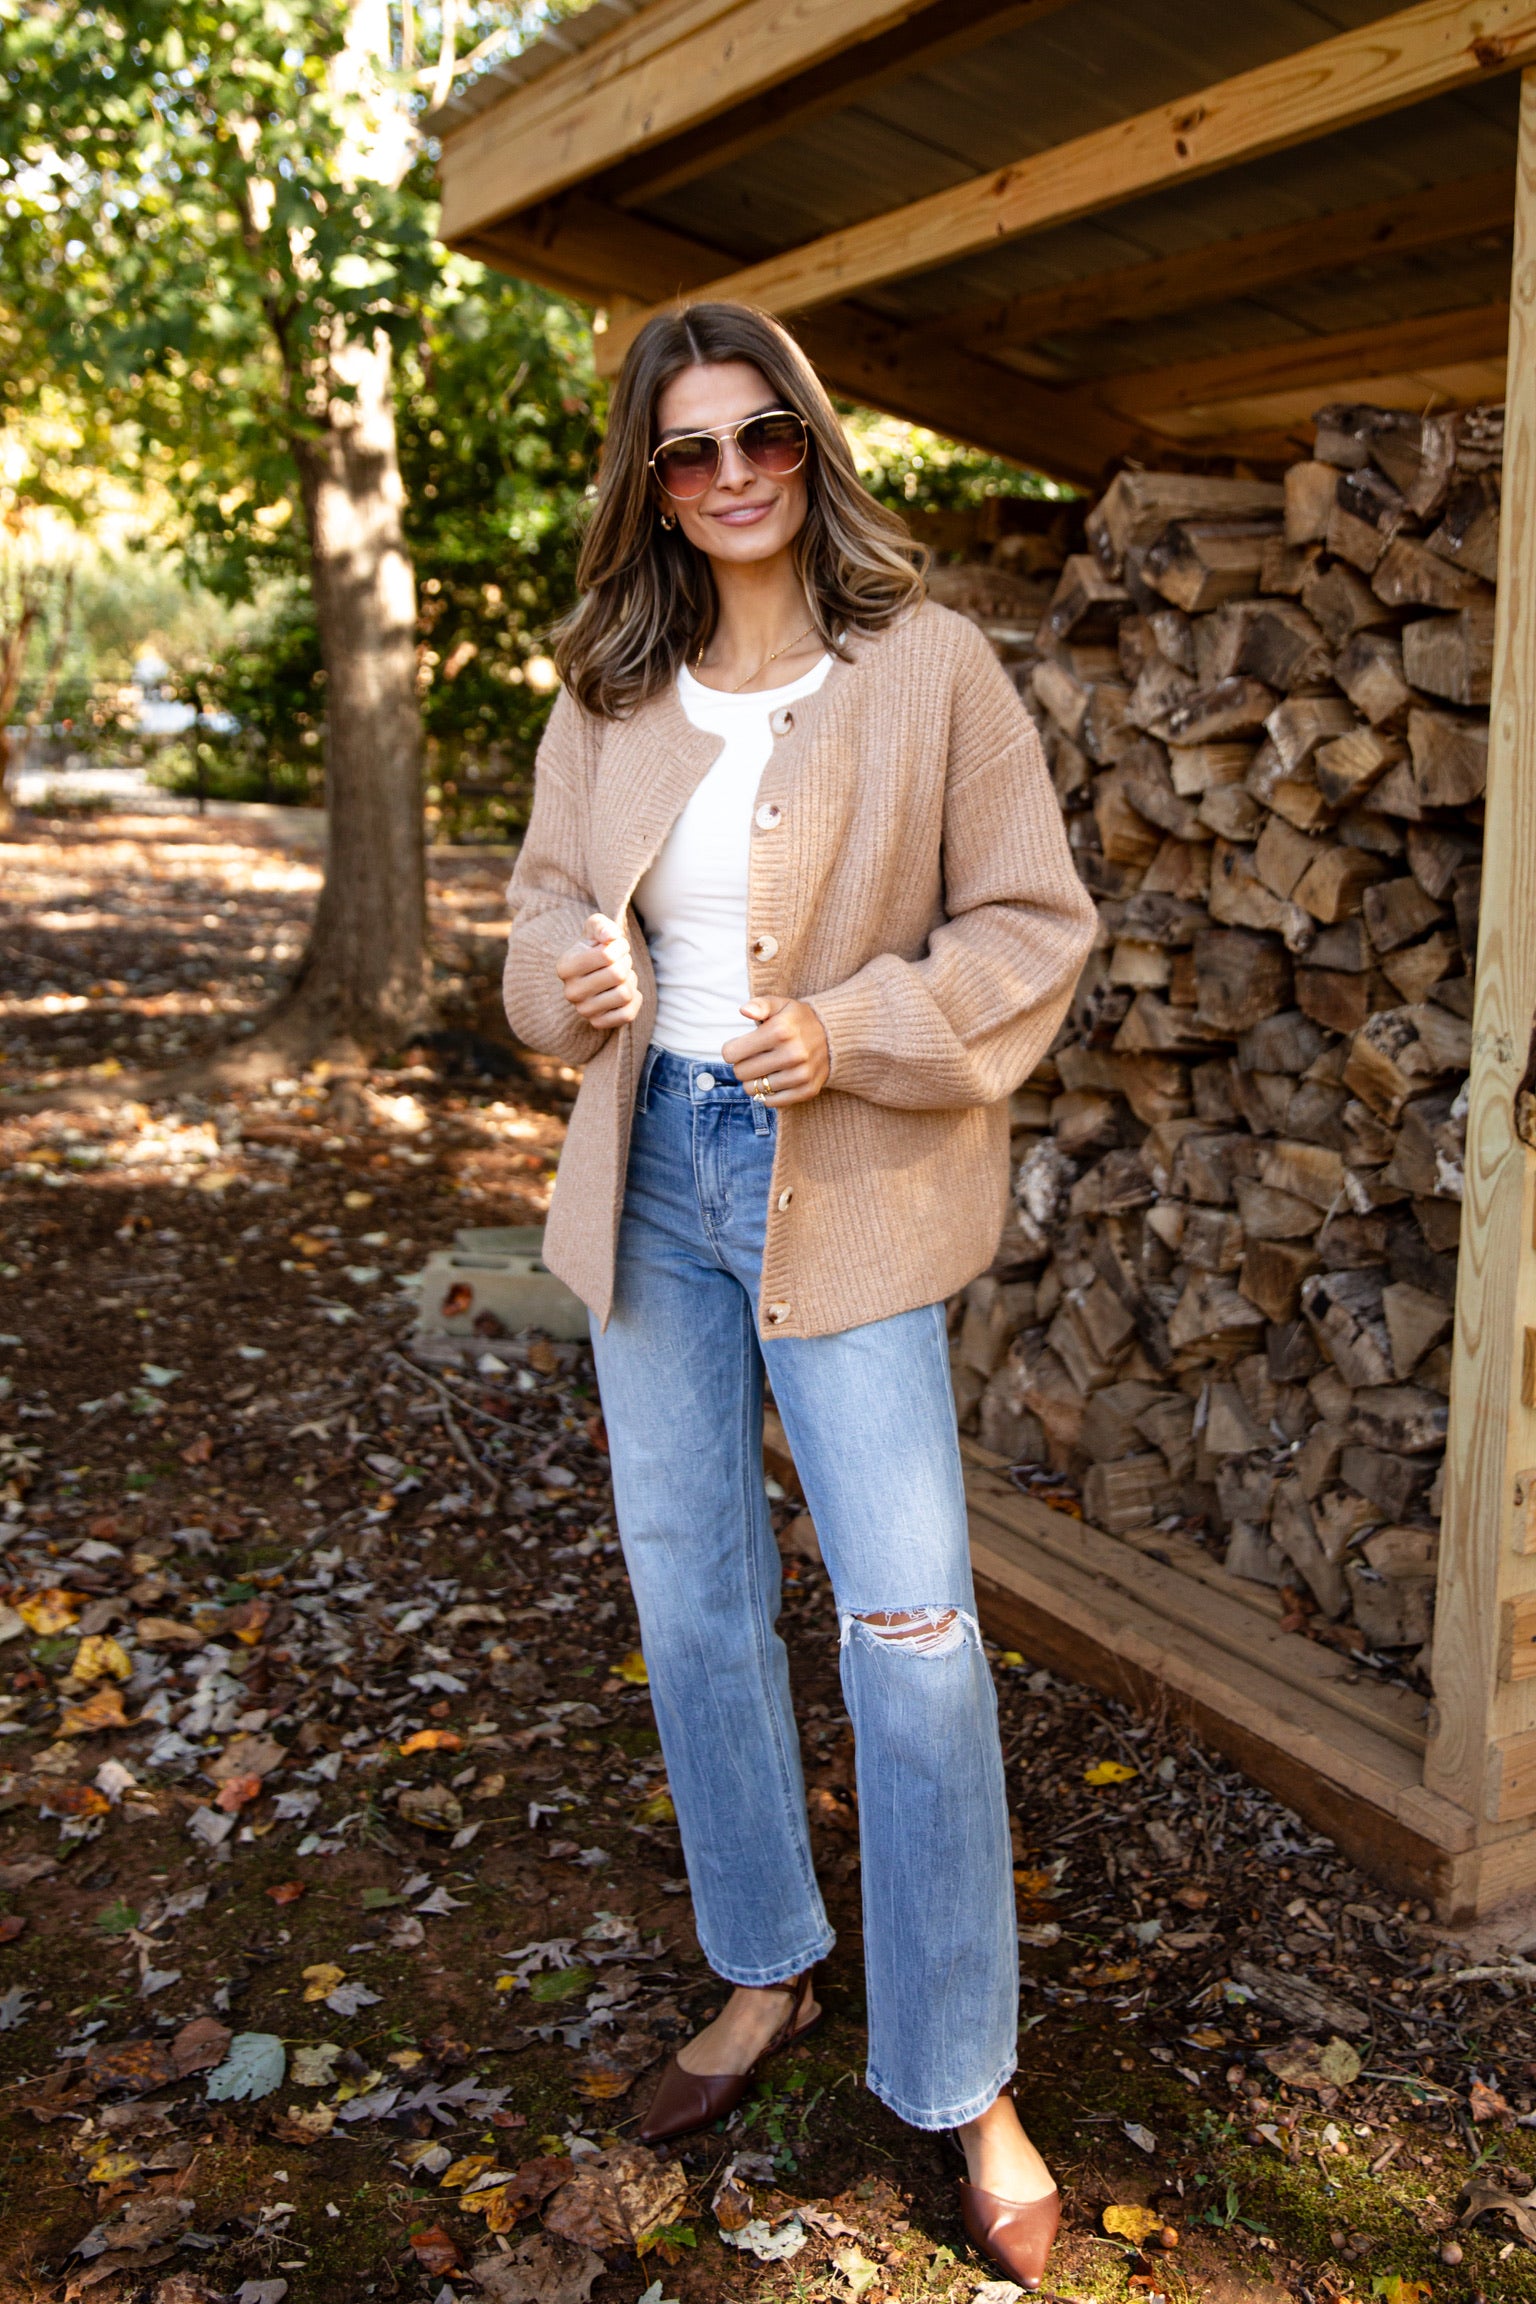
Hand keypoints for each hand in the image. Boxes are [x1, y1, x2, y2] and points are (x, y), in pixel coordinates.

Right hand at [555, 913, 641, 1027]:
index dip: (620, 946)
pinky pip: (628, 1014)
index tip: (616, 945)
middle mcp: (571, 992)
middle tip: (620, 961)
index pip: (607, 955)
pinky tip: (625, 990)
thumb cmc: (595, 947)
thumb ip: (601, 926)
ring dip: (630, 981)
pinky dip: (634, 999)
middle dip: (626, 963)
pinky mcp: (598, 1023)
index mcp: (565, 967)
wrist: (591, 973)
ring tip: (621, 976)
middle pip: (618, 974)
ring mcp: (583, 1010)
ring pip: (625, 994)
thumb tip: (611, 936)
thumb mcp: (595, 929)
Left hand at [722, 997, 828, 1105]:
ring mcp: (801, 1074)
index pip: (731, 1053)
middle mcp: (792, 1054)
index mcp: (780, 1030)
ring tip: (765, 1069)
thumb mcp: (780, 1004)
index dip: (732, 1050)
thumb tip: (744, 1011)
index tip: (740, 1047)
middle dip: (742, 1066)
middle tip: (753, 1058)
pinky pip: (771, 1102)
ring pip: (753, 1090)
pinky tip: (774, 1081)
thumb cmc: (797, 1020)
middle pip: (740, 1073)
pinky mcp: (807, 1090)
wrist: (833, 1036)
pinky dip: (768, 1094)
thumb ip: (760, 1005)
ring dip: (754, 1081)